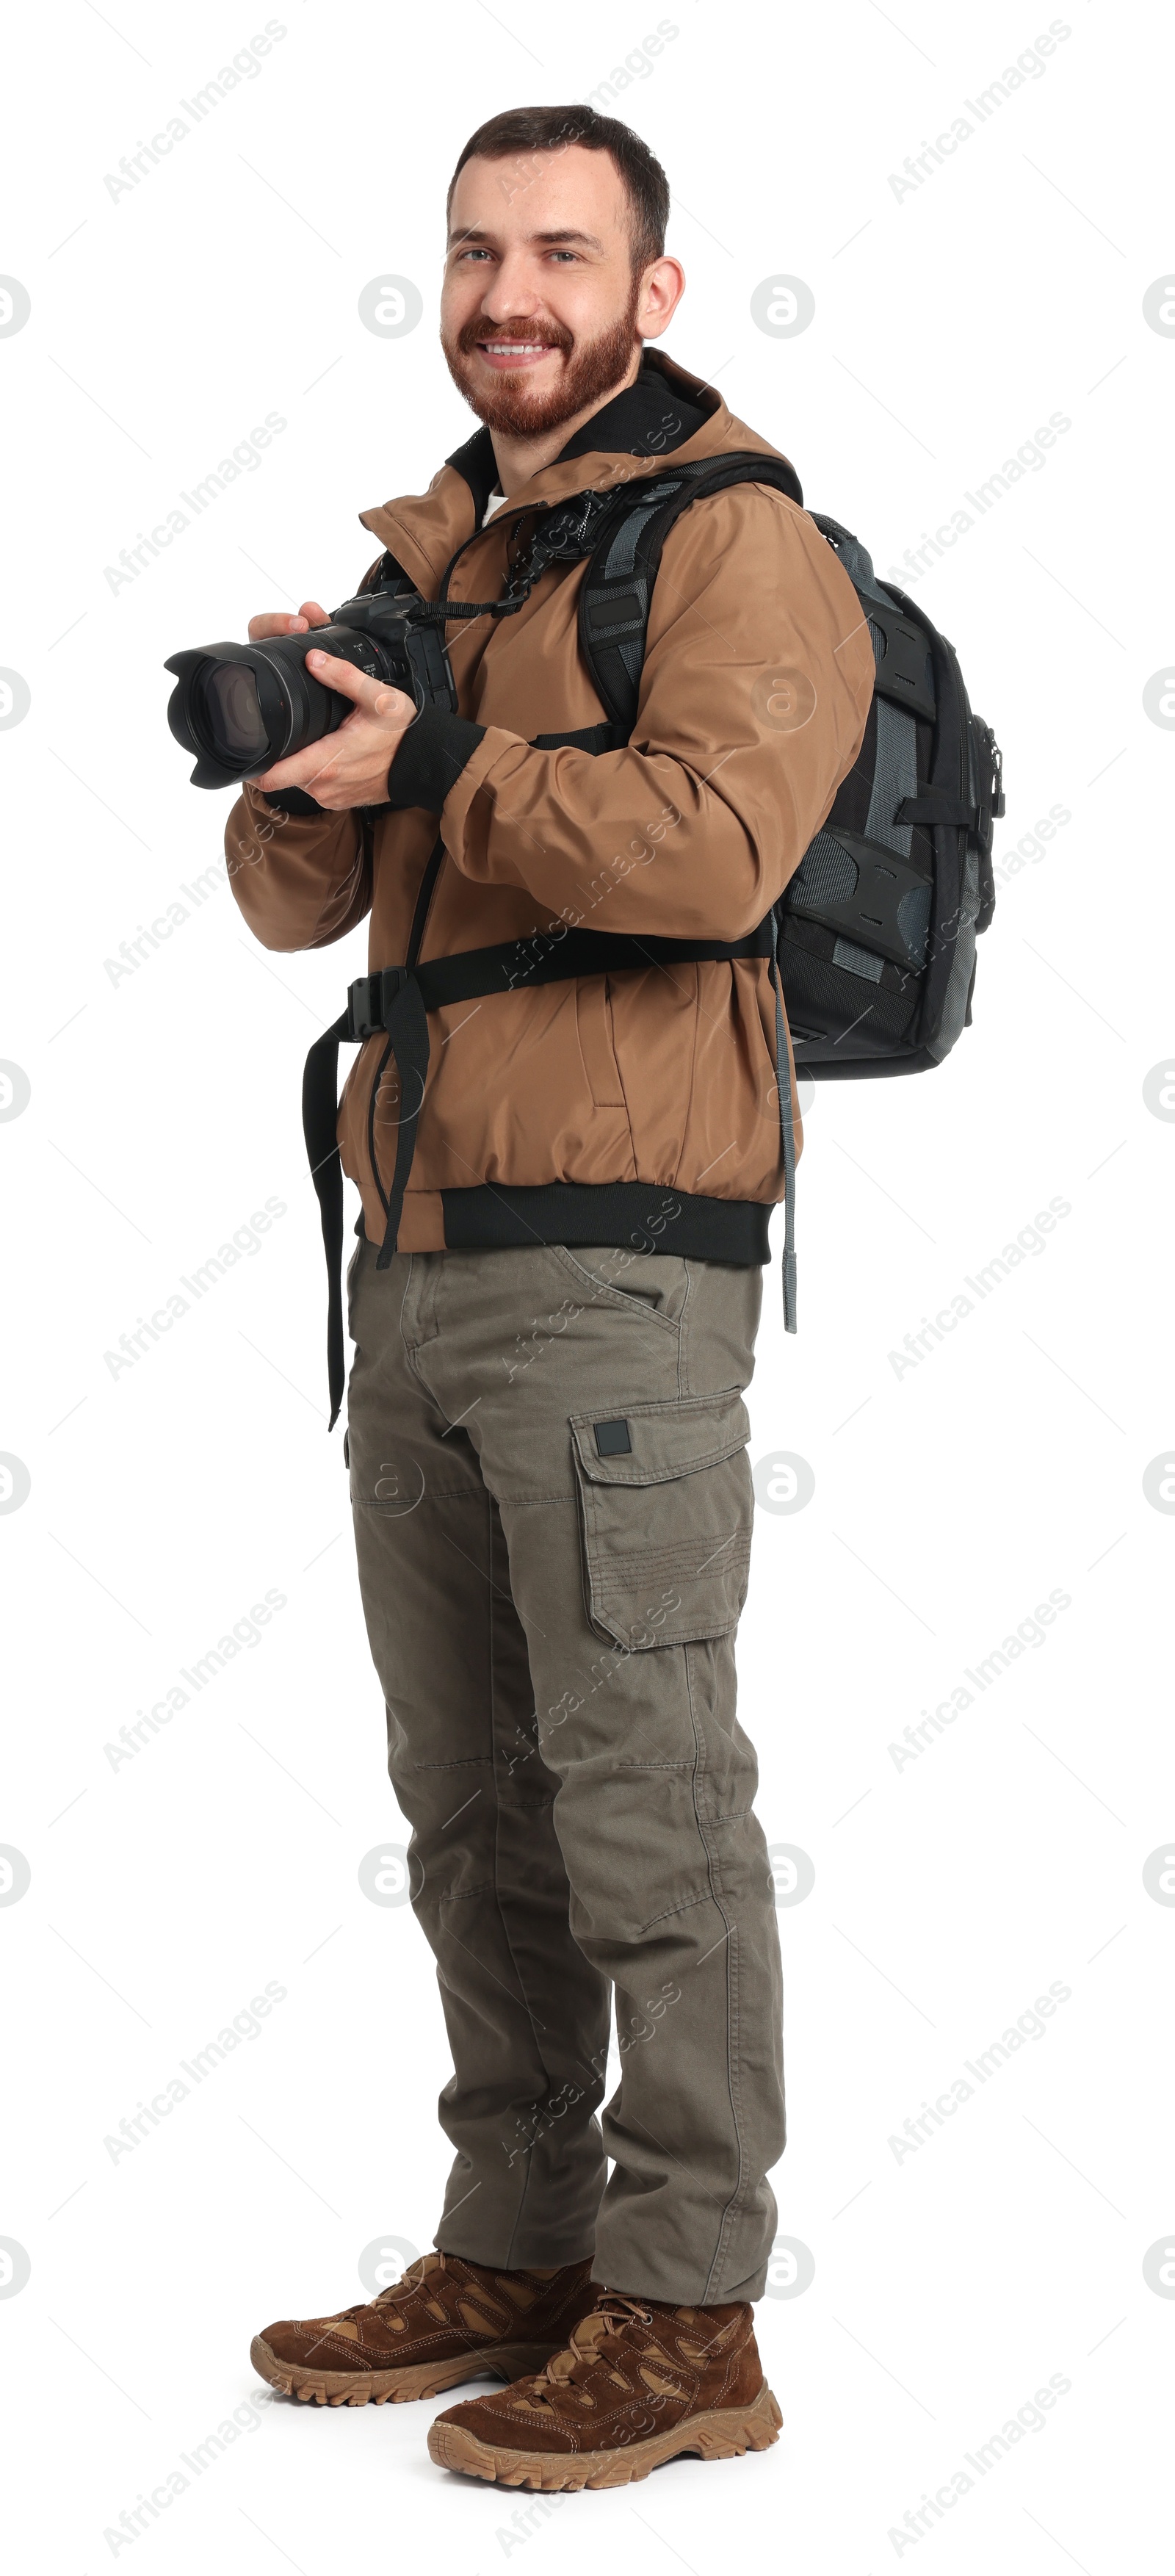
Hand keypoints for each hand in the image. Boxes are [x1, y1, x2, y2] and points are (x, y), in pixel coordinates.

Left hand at [247, 605, 416, 808]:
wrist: (425, 763)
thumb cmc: (404, 735)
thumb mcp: (377, 698)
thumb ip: (343, 677)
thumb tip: (313, 659)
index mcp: (324, 763)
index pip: (269, 778)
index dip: (252, 765)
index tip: (246, 748)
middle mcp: (323, 786)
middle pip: (281, 773)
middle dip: (279, 753)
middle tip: (287, 728)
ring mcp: (331, 796)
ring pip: (298, 778)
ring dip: (299, 760)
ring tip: (313, 737)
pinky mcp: (339, 800)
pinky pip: (317, 785)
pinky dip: (317, 770)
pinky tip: (329, 750)